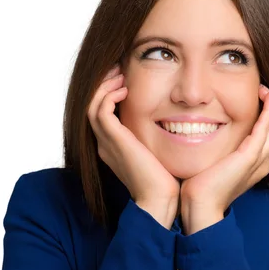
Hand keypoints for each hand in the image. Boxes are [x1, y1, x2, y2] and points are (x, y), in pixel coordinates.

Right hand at [87, 64, 180, 228]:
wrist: (160, 200)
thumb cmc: (167, 180)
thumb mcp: (159, 152)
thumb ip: (158, 137)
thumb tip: (176, 121)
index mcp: (115, 146)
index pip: (103, 113)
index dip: (109, 93)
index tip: (125, 79)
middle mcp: (106, 144)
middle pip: (93, 106)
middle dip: (104, 85)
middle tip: (118, 70)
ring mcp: (107, 143)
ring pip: (92, 105)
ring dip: (104, 86)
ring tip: (119, 74)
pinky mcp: (114, 142)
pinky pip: (101, 111)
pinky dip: (108, 96)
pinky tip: (125, 89)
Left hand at [179, 84, 268, 234]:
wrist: (199, 205)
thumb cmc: (202, 185)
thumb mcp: (218, 162)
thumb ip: (223, 148)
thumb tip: (212, 130)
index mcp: (258, 163)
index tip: (261, 97)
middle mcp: (264, 162)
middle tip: (265, 90)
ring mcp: (259, 160)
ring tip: (266, 90)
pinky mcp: (250, 157)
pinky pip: (266, 129)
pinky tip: (267, 98)